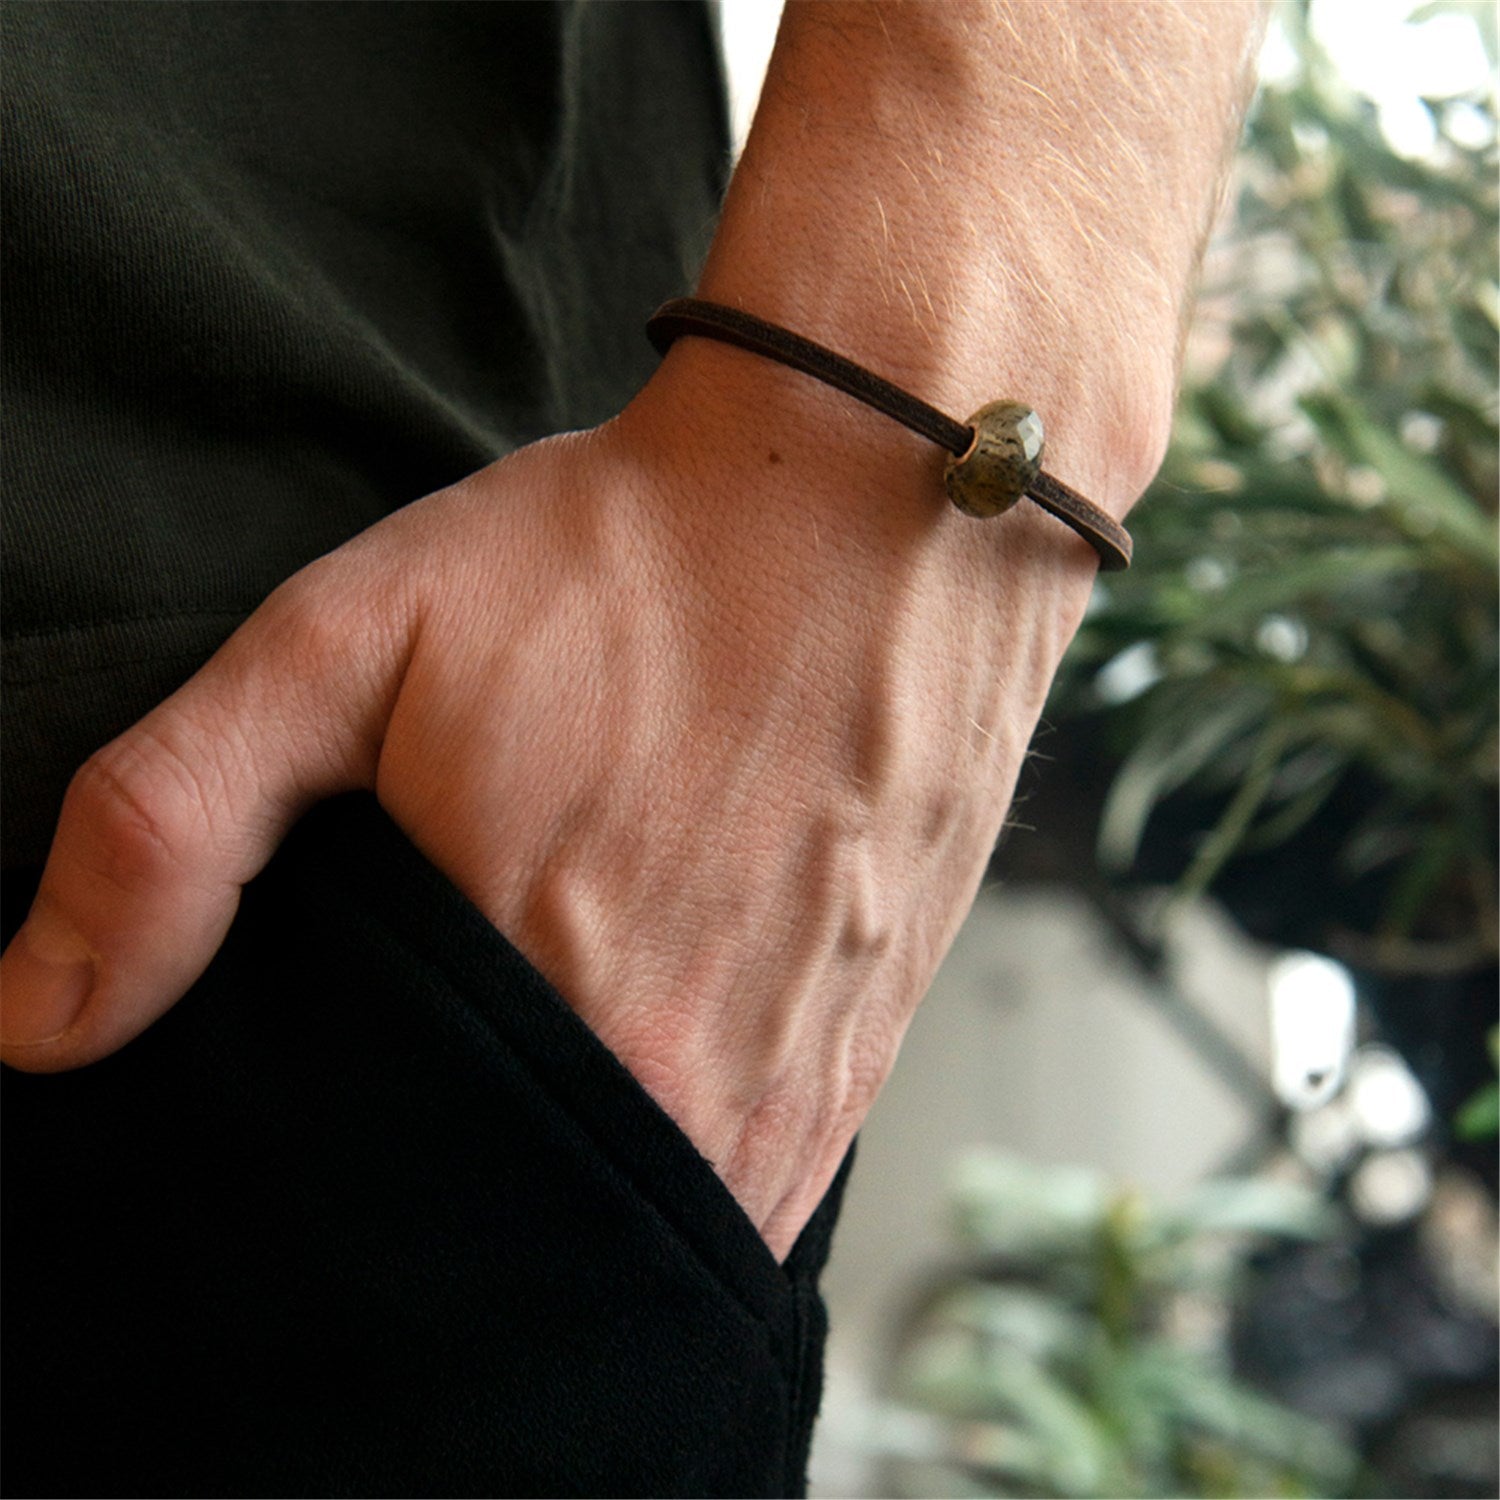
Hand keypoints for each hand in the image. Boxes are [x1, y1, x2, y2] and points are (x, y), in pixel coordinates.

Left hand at [0, 345, 1098, 1256]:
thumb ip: (172, 826)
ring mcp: (804, 1079)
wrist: (876, 497)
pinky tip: (652, 1065)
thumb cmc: (625, 561)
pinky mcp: (873, 1046)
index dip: (345, 1174)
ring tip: (552, 1059)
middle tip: (448, 1064)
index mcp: (554, 1010)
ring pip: (649, 1223)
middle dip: (461, 1184)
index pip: (396, 1207)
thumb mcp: (352, 639)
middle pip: (527, 1236)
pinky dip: (683, 1161)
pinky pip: (756, 1187)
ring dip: (579, 1183)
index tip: (345, 1102)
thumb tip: (33, 1023)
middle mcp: (695, 1082)